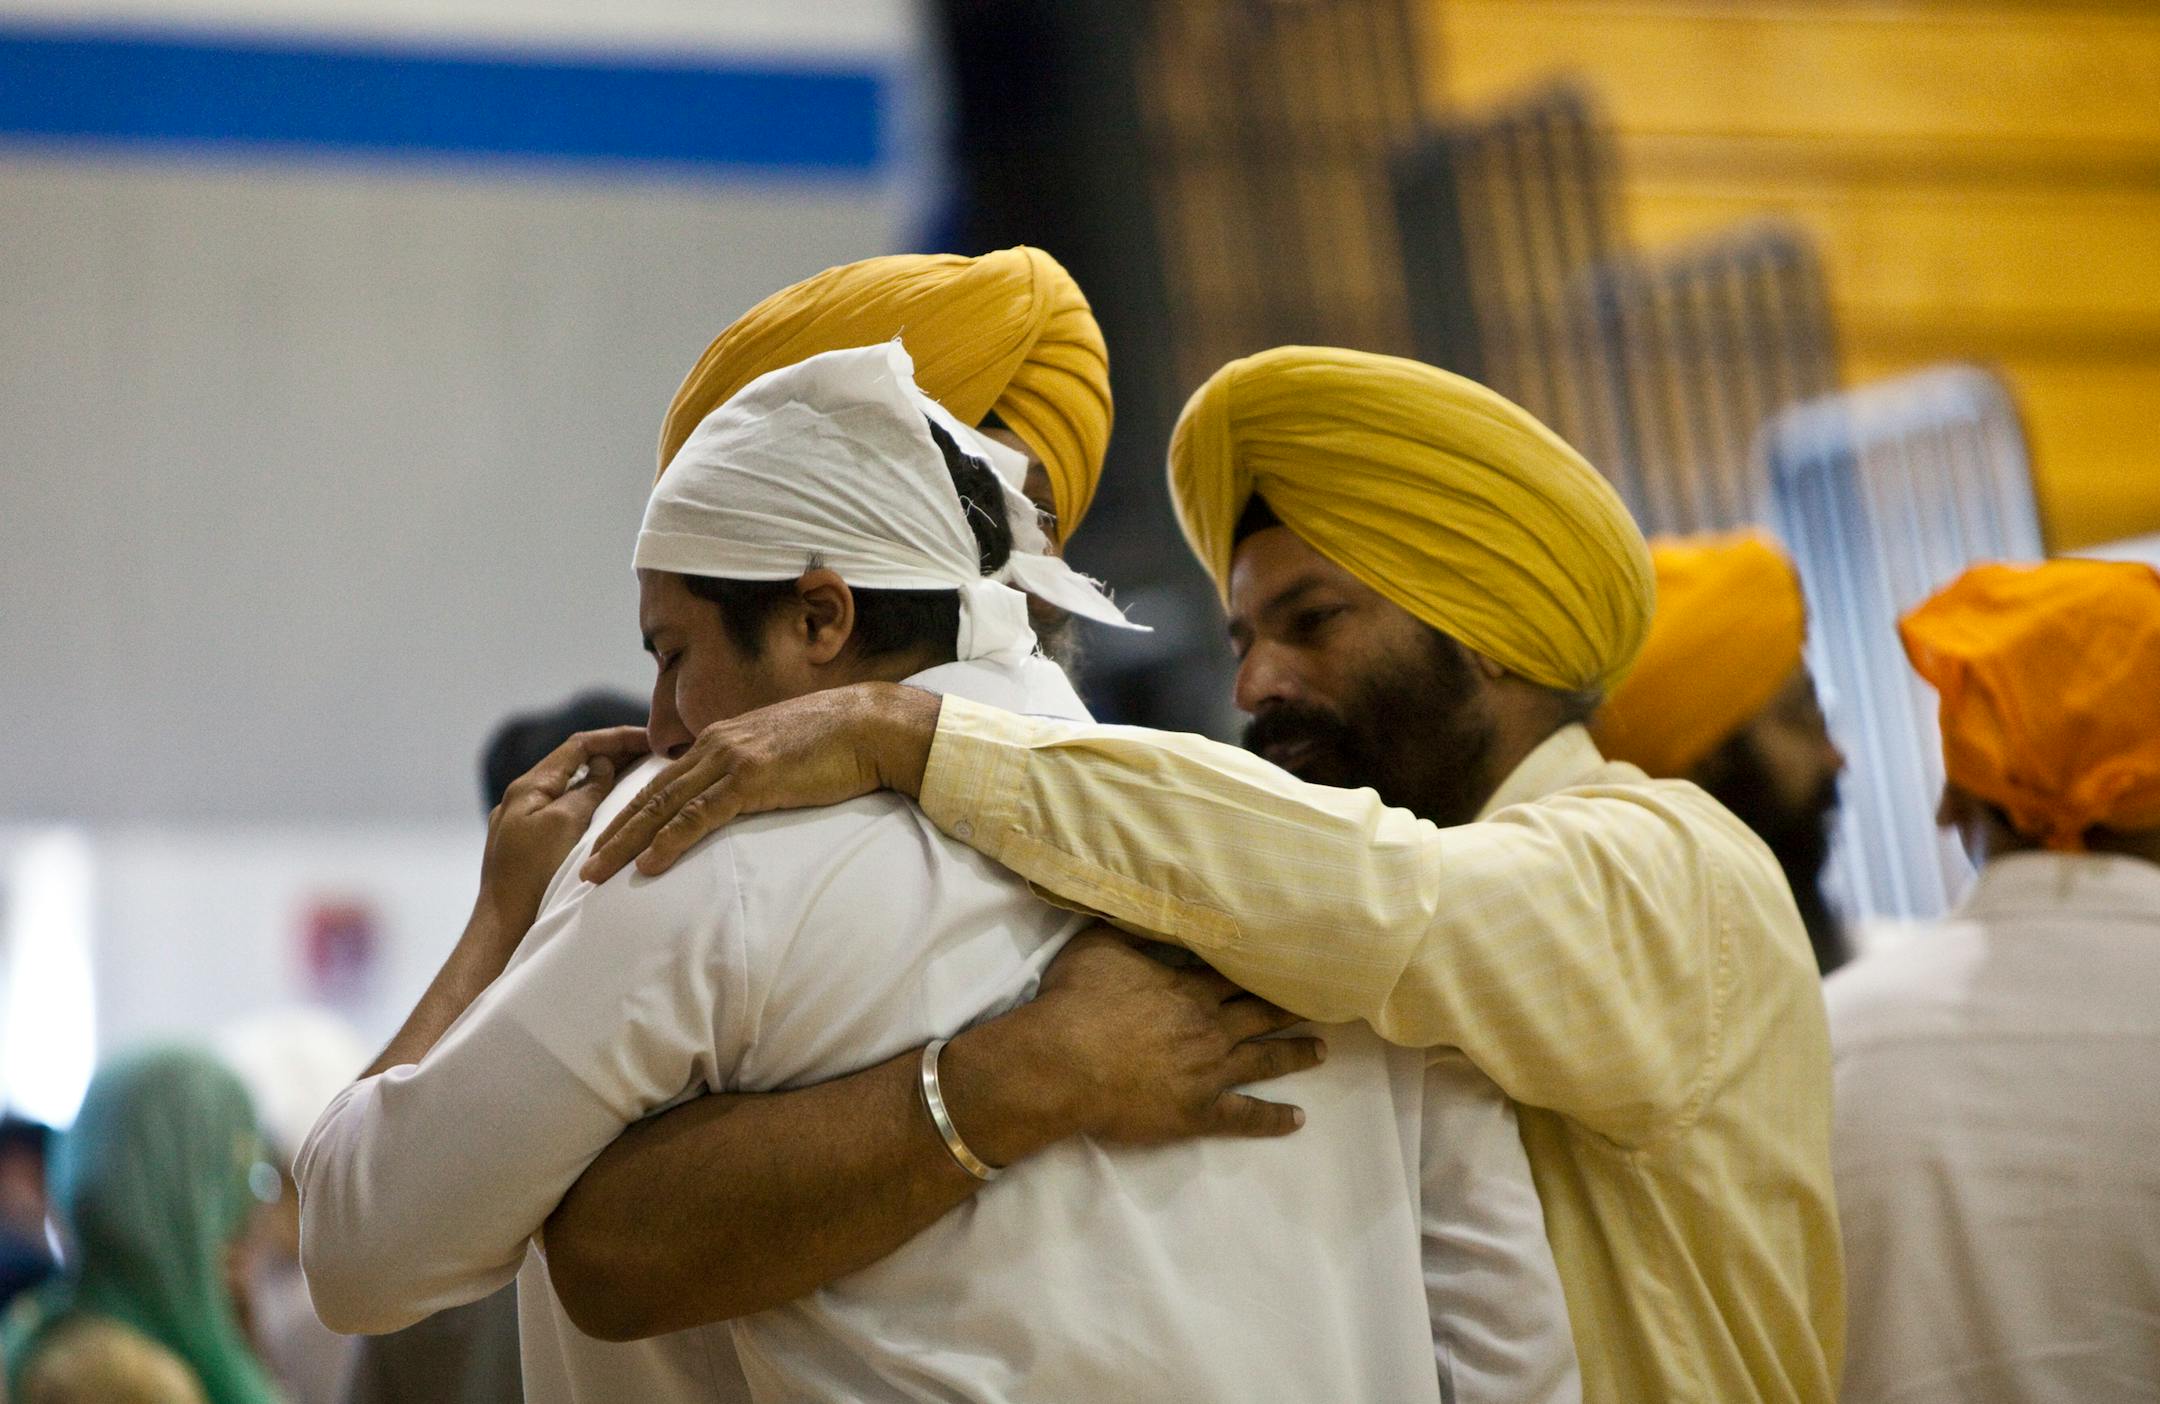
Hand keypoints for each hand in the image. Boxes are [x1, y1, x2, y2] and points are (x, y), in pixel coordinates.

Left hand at [479, 725, 648, 933]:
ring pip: (573, 791)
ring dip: (606, 783)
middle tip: (654, 756)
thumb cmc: (532, 877)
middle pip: (576, 766)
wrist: (504, 930)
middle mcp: (524, 801)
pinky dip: (594, 808)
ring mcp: (526, 825)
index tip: (651, 738)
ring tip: (642, 781)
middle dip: (615, 757)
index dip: (616, 737)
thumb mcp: (564, 824)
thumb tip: (603, 765)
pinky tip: (615, 818)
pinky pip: (569, 816)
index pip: (578, 746)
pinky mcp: (532, 849)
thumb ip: (586, 791)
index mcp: (529, 788)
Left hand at [580, 683, 940, 883]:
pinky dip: (669, 840)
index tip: (604, 844)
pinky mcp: (752, 778)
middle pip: (649, 797)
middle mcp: (715, 746)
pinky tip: (648, 863)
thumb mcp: (780, 753)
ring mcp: (731, 760)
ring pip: (662, 807)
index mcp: (719, 740)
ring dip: (625, 843)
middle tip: (581, 869)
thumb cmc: (835, 743)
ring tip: (596, 874)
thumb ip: (751, 771)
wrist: (870, 724)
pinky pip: (700, 815)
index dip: (628, 815)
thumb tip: (739, 798)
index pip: (661, 784)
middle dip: (610, 833)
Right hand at [986, 928, 1325, 1146]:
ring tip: (1320, 1051)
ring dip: (1295, 1055)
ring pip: (1264, 1060)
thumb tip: (1149, 907)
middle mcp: (1211, 1027)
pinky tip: (1297, 1119)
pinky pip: (1245, 1116)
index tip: (1291, 963)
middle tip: (1321, 1003)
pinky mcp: (1199, 1111)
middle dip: (1290, 1008)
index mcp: (1190, 988)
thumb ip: (1131, 931)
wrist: (1062, 1062)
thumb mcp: (1099, 946)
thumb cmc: (1076, 1002)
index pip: (1237, 976)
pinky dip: (1273, 1118)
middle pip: (1261, 1014)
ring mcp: (1210, 1071)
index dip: (1264, 970)